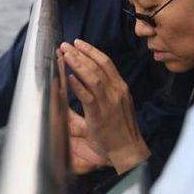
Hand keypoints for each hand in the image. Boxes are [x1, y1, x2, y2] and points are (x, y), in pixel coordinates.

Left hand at [59, 39, 150, 172]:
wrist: (129, 151)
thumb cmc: (119, 131)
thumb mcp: (113, 107)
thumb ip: (99, 94)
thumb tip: (80, 83)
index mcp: (120, 88)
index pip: (106, 63)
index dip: (91, 51)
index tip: (78, 43)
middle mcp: (117, 91)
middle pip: (99, 65)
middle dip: (81, 53)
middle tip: (66, 45)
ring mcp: (109, 103)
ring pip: (93, 77)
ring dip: (78, 64)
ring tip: (65, 55)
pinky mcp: (100, 115)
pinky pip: (88, 97)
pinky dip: (78, 86)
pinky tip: (69, 77)